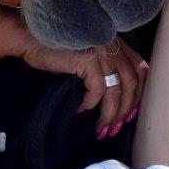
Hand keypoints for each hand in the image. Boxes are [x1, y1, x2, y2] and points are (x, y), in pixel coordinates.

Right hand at [22, 36, 146, 137]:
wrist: (28, 39)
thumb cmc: (53, 49)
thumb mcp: (83, 56)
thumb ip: (99, 69)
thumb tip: (109, 100)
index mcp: (114, 41)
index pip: (140, 67)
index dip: (140, 92)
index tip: (132, 112)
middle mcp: (111, 44)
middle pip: (131, 82)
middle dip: (126, 109)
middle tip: (116, 128)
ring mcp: (101, 51)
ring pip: (116, 90)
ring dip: (110, 114)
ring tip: (101, 129)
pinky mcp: (88, 59)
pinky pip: (97, 90)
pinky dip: (91, 104)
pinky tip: (81, 111)